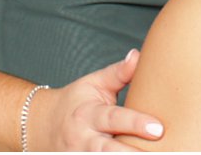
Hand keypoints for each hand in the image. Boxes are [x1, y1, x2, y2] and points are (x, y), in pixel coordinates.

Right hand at [30, 50, 164, 150]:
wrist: (42, 125)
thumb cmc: (77, 102)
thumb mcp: (95, 83)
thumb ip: (118, 73)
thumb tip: (138, 56)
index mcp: (88, 114)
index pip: (114, 118)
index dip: (135, 123)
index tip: (158, 128)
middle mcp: (83, 139)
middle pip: (108, 150)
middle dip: (131, 153)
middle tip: (158, 153)